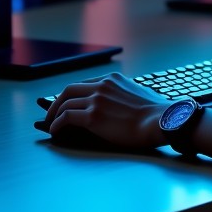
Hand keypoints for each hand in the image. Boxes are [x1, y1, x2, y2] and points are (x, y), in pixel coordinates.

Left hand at [39, 72, 169, 147]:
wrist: (160, 120)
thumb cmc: (154, 112)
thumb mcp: (137, 93)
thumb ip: (123, 94)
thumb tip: (118, 104)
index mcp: (113, 79)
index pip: (84, 84)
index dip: (71, 95)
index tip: (66, 104)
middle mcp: (102, 85)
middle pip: (69, 90)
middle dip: (56, 103)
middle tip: (52, 114)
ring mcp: (97, 100)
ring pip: (65, 103)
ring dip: (54, 116)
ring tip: (52, 126)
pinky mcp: (93, 116)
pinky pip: (65, 118)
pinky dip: (56, 125)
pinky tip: (56, 132)